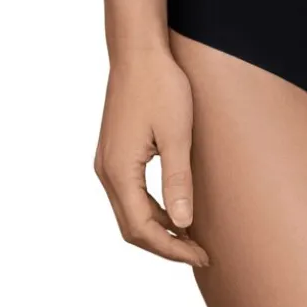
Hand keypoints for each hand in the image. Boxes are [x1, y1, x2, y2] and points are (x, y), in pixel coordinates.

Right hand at [94, 49, 211, 269]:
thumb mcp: (177, 133)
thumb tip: (182, 225)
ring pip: (128, 213)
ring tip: (190, 237)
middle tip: (199, 252)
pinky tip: (173, 209)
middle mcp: (106, 171)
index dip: (171, 248)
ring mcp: (107, 162)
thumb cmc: (160, 86)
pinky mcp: (114, 153)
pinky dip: (150, 209)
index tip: (200, 255)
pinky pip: (129, 194)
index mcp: (119, 171)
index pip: (142, 229)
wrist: (137, 51)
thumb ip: (178, 180)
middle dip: (165, 245)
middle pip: (131, 227)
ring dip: (157, 229)